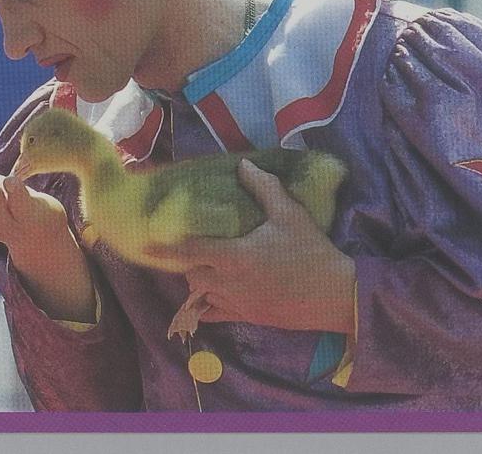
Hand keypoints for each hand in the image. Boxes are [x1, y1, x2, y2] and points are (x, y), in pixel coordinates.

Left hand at [146, 158, 356, 333]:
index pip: (189, 251)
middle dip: (189, 262)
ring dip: (198, 283)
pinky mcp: (247, 317)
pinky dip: (206, 306)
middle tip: (193, 249)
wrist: (336, 294)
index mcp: (234, 256)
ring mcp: (237, 304)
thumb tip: (243, 164)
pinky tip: (210, 296)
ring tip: (204, 268)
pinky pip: (214, 315)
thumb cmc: (311, 251)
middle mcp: (229, 283)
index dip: (165, 247)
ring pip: (201, 296)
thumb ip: (263, 187)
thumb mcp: (289, 213)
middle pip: (191, 275)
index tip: (145, 243)